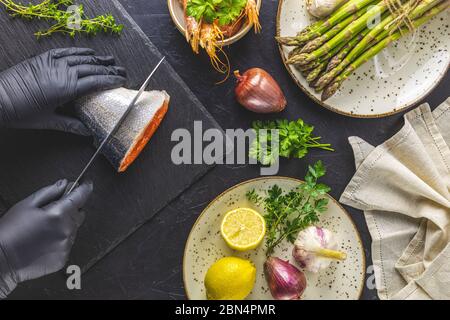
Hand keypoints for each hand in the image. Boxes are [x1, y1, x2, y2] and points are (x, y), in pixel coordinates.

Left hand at [0, 47, 126, 134]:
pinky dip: (79, 51)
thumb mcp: (48, 121)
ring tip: (111, 60)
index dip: (111, 80)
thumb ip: (71, 125)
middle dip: (109, 69)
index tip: (122, 81)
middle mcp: (62, 72)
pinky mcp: (43, 58)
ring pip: (81, 58)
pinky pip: (66, 51)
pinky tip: (88, 52)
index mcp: (66, 88)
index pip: (96, 81)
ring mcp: (53, 63)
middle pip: (92, 68)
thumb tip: (88, 132)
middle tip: (121, 71)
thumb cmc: (22, 112)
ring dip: (98, 59)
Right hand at [0, 180, 92, 297]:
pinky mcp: (64, 258)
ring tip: (44, 230)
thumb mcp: (26, 205)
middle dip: (71, 209)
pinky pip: (68, 244)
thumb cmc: (10, 231)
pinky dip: (60, 240)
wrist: (2, 260)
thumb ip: (49, 192)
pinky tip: (44, 242)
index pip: (81, 196)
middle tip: (53, 212)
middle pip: (79, 213)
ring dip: (65, 226)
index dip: (85, 187)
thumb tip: (65, 184)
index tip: (87, 183)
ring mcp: (67, 245)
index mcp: (59, 213)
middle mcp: (67, 230)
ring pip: (74, 229)